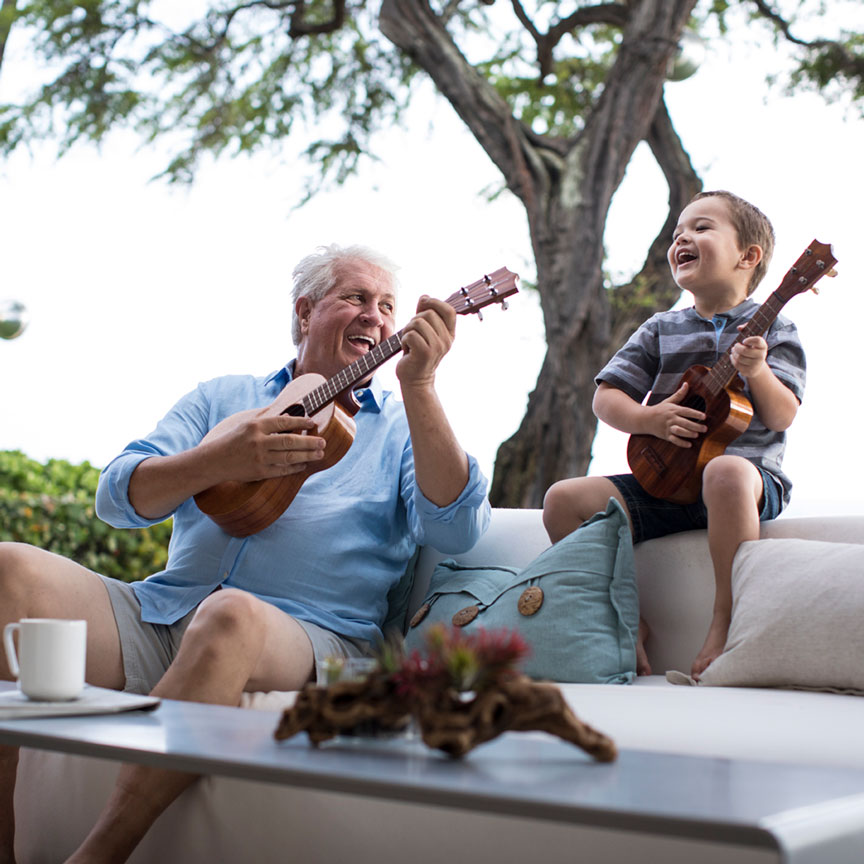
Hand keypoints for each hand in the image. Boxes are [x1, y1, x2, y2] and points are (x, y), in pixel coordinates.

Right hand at [204, 412, 325, 482]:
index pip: (283, 422)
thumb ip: (268, 422)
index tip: (312, 422)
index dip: (300, 421)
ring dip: (307, 455)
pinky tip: (303, 464)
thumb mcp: (247, 425)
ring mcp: (259, 458)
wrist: (215, 461)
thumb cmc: (233, 440)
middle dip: (309, 442)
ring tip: (319, 453)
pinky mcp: (259, 472)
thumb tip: (290, 417)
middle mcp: (258, 441)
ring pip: (288, 456)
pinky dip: (294, 467)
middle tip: (323, 442)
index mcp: (255, 426)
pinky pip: (282, 470)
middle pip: (289, 441)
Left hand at [395, 295, 455, 389]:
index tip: (424, 303)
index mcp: (450, 334)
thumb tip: (425, 297)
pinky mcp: (425, 353)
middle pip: (428, 313)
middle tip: (412, 333)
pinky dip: (404, 340)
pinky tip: (407, 349)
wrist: (415, 379)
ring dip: (408, 330)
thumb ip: (425, 314)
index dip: (436, 302)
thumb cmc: (418, 353)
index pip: (449, 310)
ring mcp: (437, 347)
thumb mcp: (424, 332)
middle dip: (415, 319)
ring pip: (417, 323)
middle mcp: (447, 340)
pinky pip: (410, 334)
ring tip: (409, 341)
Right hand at [646, 382, 706, 447]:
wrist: (644, 419)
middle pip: (685, 422)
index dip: (696, 414)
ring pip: (680, 431)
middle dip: (696, 426)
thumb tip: (686, 384)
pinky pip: (674, 440)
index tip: (704, 416)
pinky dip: (681, 443)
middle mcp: (671, 419)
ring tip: (697, 435)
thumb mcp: (669, 401)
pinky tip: (689, 444)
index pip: (686, 411)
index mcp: (673, 410)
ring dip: (689, 434)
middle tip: (705, 428)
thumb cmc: (659, 409)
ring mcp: (668, 427)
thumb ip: (679, 394)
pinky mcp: (665, 435)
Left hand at [730, 330, 767, 378]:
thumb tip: (739, 327)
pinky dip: (732, 359)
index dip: (750, 339)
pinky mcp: (749, 371)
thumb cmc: (752, 349)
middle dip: (737, 347)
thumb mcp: (752, 339)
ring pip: (739, 358)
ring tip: (734, 350)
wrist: (756, 366)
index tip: (744, 340)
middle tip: (736, 345)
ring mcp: (755, 365)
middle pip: (745, 350)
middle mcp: (761, 356)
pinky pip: (737, 364)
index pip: (758, 340)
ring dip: (734, 353)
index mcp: (763, 346)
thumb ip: (747, 328)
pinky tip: (733, 356)